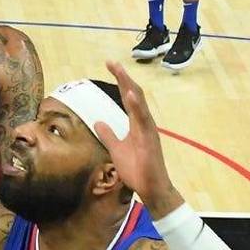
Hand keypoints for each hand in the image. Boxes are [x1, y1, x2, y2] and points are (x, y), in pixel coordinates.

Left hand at [93, 61, 181, 216]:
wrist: (151, 188)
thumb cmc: (137, 169)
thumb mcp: (116, 149)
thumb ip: (109, 135)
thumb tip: (98, 122)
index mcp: (137, 123)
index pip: (128, 98)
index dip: (121, 82)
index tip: (111, 66)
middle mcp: (144, 123)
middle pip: (134, 95)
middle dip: (123, 78)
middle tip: (112, 62)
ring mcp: (148, 130)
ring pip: (140, 104)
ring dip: (130, 87)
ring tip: (120, 71)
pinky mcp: (150, 140)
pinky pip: (143, 120)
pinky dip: (137, 106)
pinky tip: (131, 94)